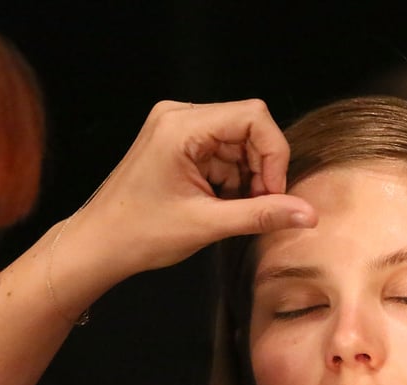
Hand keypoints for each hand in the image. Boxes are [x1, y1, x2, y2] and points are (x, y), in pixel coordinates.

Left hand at [55, 99, 316, 290]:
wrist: (98, 246)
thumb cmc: (139, 234)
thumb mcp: (207, 225)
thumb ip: (261, 215)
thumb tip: (308, 214)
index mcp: (180, 127)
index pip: (253, 117)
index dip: (273, 154)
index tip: (273, 193)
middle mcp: (178, 117)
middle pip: (247, 127)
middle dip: (261, 168)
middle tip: (261, 206)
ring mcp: (176, 129)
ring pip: (237, 142)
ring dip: (247, 176)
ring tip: (237, 210)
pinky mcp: (177, 144)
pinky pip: (221, 152)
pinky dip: (232, 178)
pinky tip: (222, 204)